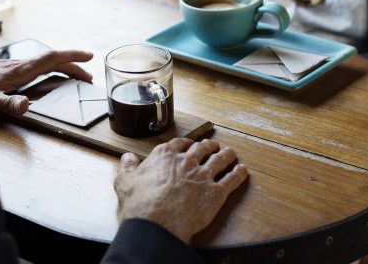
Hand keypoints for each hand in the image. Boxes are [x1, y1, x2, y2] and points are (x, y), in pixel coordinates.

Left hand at [0, 50, 93, 114]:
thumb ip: (7, 103)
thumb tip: (26, 106)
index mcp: (19, 70)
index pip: (51, 58)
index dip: (72, 57)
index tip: (89, 57)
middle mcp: (18, 64)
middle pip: (52, 60)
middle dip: (72, 65)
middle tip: (88, 76)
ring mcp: (12, 66)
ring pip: (44, 62)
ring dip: (62, 66)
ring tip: (73, 76)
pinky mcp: (6, 70)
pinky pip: (35, 66)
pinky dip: (49, 69)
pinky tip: (45, 77)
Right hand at [115, 138, 247, 243]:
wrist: (156, 224)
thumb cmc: (140, 205)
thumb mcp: (125, 181)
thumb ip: (128, 167)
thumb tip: (128, 158)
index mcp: (165, 156)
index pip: (180, 144)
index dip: (186, 144)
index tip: (189, 145)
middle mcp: (186, 162)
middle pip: (202, 148)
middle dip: (209, 146)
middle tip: (213, 146)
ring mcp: (203, 176)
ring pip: (220, 159)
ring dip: (227, 154)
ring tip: (231, 153)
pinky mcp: (216, 193)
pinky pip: (232, 179)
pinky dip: (239, 173)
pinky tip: (242, 170)